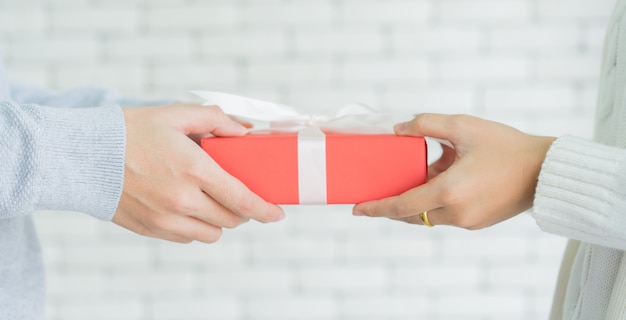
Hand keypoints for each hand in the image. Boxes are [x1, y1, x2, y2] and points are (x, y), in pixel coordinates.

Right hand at [113, 103, 284, 242]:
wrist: (83, 155)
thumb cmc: (130, 131)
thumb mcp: (176, 115)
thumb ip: (216, 119)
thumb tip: (243, 131)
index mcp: (194, 169)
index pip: (243, 200)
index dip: (265, 210)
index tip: (277, 214)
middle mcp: (183, 200)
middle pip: (231, 220)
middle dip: (244, 212)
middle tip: (241, 198)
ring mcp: (165, 218)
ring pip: (211, 234)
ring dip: (220, 221)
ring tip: (213, 202)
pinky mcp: (151, 229)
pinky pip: (187, 238)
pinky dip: (196, 227)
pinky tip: (189, 208)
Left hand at [352, 114, 554, 229]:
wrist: (546, 171)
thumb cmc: (507, 147)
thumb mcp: (464, 127)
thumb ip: (427, 125)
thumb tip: (400, 129)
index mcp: (450, 192)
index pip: (401, 205)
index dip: (376, 208)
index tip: (357, 209)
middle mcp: (457, 214)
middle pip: (411, 214)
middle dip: (393, 204)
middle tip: (376, 192)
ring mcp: (468, 223)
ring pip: (428, 215)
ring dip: (418, 199)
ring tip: (418, 174)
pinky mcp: (478, 224)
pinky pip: (446, 215)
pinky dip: (436, 201)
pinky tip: (442, 178)